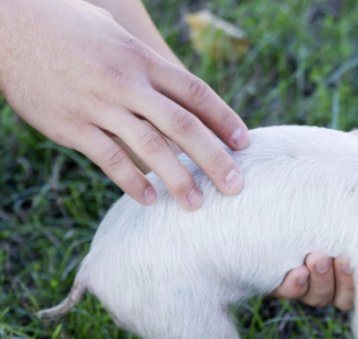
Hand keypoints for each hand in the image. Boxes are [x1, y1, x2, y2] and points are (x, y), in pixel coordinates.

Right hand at [0, 0, 248, 209]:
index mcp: (142, 59)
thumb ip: (150, 68)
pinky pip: (108, 159)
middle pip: (182, 125)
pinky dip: (131, 181)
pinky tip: (149, 199)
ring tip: (196, 204)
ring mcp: (99, 105)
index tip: (245, 144)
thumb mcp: (116, 35)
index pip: (195, 93)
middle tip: (235, 187)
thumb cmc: (69, 29)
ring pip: (149, 147)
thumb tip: (183, 98)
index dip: (224, 120)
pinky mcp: (71, 125)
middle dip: (213, 159)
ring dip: (177, 179)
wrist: (10, 25)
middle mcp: (126, 83)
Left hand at [272, 129, 357, 308]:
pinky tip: (293, 272)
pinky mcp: (271, 279)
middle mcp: (326, 270)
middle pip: (345, 294)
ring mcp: (300, 277)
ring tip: (313, 260)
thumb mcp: (327, 160)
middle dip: (343, 281)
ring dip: (320, 283)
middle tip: (335, 259)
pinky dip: (293, 286)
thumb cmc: (299, 171)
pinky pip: (288, 293)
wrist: (246, 179)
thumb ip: (356, 150)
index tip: (354, 258)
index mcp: (347, 247)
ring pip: (319, 296)